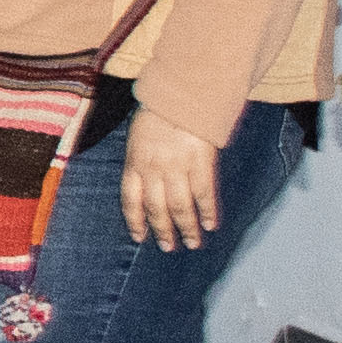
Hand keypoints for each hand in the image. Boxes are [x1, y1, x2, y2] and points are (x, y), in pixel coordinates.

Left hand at [116, 110, 222, 252]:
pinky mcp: (200, 163)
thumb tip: (147, 187)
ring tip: (192, 243)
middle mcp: (153, 169)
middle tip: (168, 247)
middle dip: (162, 231)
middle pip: (156, 209)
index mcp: (135, 162)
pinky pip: (204, 194)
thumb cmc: (158, 114)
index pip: (130, 200)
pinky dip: (208, 212)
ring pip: (180, 207)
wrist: (182, 95)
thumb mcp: (138, 137)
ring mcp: (177, 167)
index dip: (135, 221)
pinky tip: (211, 224)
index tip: (139, 237)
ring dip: (187, 228)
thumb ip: (141, 162)